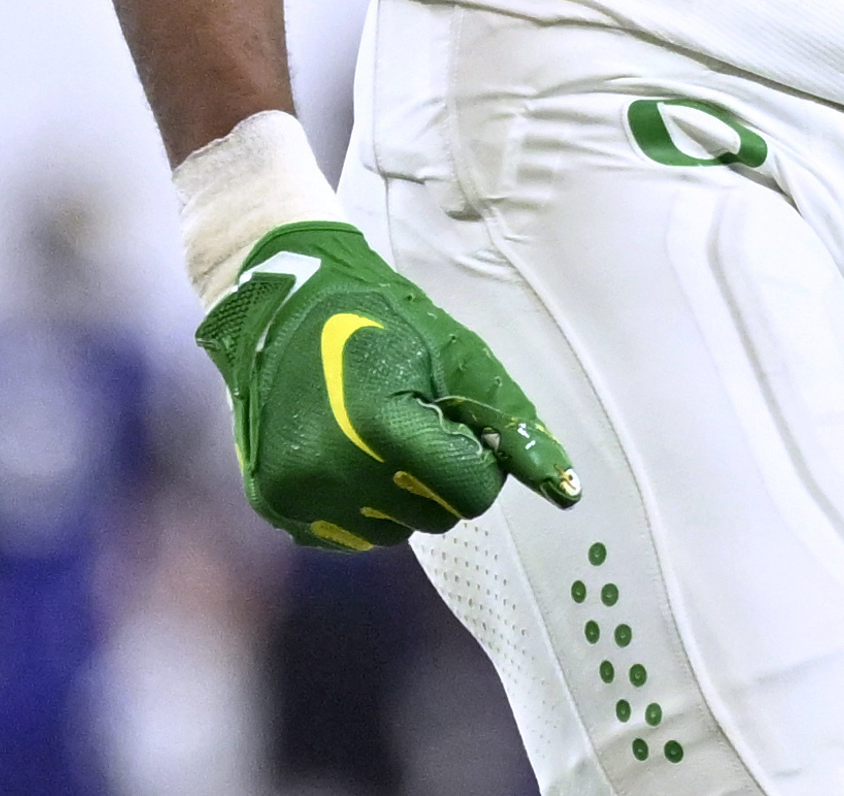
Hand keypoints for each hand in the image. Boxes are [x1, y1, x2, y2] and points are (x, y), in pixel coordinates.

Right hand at [194, 223, 576, 547]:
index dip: (474, 456)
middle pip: (437, 516)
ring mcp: (299, 496)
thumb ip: (512, 425)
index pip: (471, 492)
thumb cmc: (386, 324)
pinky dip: (363, 504)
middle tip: (410, 420)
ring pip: (396, 531)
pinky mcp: (277, 508)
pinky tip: (348, 455)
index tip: (452, 420)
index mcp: (382, 430)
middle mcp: (334, 475)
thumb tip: (566, 491)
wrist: (286, 309)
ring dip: (402, 493)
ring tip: (376, 435)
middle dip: (440, 475)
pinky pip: (351, 535)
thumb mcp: (460, 357)